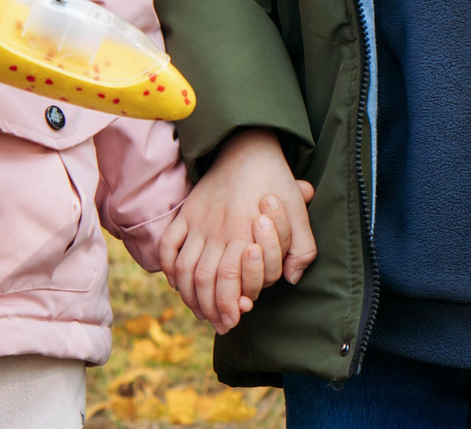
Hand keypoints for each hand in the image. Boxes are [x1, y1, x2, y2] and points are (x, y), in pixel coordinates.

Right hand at [161, 129, 315, 332]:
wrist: (248, 146)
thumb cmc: (276, 181)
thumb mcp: (298, 212)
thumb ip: (302, 248)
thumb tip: (291, 279)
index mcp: (244, 233)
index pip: (229, 281)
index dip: (228, 306)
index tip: (232, 321)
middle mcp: (217, 231)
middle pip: (203, 280)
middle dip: (209, 309)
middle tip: (218, 324)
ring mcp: (198, 222)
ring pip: (184, 268)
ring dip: (189, 295)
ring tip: (199, 311)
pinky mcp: (187, 213)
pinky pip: (169, 244)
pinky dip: (169, 267)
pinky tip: (177, 283)